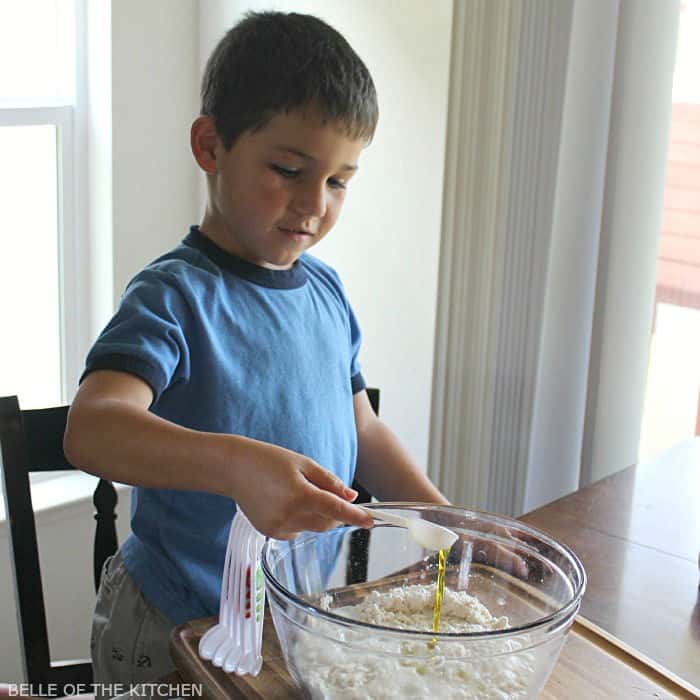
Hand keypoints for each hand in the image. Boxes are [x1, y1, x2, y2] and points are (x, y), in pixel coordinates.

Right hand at [227, 437, 373, 539]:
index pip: (336, 510)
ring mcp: (278, 527)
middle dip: (334, 513)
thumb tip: (351, 496)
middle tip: (324, 492)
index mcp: (300, 494)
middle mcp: (289, 515)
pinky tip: (283, 502)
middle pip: (327, 523)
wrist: (233, 468)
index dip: (355, 516)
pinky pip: (296, 531)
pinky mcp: (269, 533)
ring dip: (315, 515)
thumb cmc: (269, 460)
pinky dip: (299, 520)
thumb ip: (329, 481)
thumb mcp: (303, 463)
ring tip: (294, 491)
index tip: (371, 520)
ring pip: (312, 528)